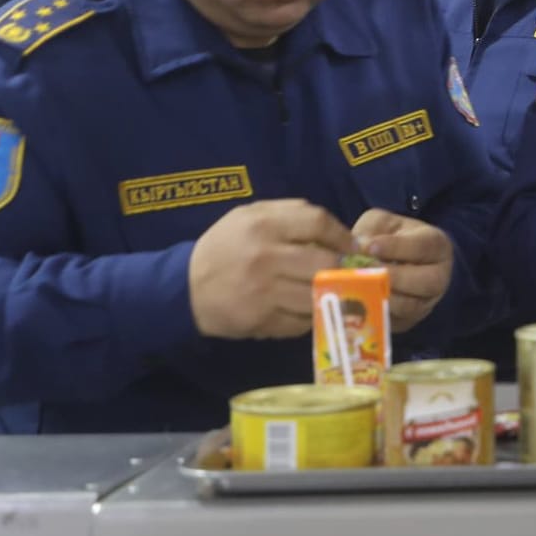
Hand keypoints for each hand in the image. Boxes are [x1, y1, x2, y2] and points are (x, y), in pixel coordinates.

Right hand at [188, 201, 353, 338]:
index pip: (318, 223)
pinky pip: (301, 321)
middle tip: (348, 272)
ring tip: (332, 292)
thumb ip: (290, 214)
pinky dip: (309, 316)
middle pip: (325, 263)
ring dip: (330, 295)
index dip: (342, 235)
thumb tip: (335, 229)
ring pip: (317, 295)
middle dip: (342, 269)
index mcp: (262, 225)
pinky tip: (306, 309)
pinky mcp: (261, 320)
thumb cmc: (224, 247)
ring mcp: (263, 292)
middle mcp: (265, 257)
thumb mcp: (249, 217)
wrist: (184, 288)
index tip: (351, 246)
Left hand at [352, 209, 453, 332]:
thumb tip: (357, 248)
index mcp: (437, 246)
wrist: (396, 263)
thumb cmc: (390, 239)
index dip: (396, 247)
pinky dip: (373, 312)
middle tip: (364, 271)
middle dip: (392, 277)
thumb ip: (372, 230)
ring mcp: (425, 303)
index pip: (423, 247)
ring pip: (409, 307)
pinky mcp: (407, 322)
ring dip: (381, 297)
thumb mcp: (383, 224)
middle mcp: (439, 277)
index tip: (370, 246)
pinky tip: (354, 301)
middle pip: (425, 282)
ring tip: (356, 286)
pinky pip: (393, 322)